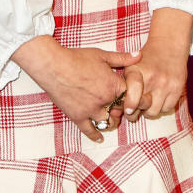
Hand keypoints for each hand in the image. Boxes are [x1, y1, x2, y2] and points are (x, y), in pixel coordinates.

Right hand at [12, 37, 139, 141]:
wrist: (53, 66)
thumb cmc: (77, 58)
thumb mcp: (102, 55)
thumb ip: (122, 58)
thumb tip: (138, 55)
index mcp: (114, 86)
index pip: (131, 97)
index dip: (131, 97)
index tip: (127, 95)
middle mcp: (105, 101)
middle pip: (120, 111)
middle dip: (121, 109)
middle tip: (118, 106)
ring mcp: (91, 111)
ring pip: (108, 123)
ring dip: (111, 122)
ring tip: (111, 119)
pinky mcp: (78, 116)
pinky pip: (89, 130)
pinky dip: (95, 135)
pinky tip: (99, 138)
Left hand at [122, 8, 192, 120]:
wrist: (169, 46)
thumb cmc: (147, 59)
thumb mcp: (131, 65)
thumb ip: (124, 84)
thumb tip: (119, 105)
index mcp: (136, 71)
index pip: (133, 90)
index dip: (130, 103)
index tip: (128, 110)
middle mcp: (152, 77)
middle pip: (144, 107)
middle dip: (137, 111)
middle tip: (136, 107)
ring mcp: (166, 84)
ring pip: (155, 111)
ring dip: (150, 111)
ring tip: (148, 102)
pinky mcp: (178, 88)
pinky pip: (167, 109)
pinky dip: (162, 107)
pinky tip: (159, 99)